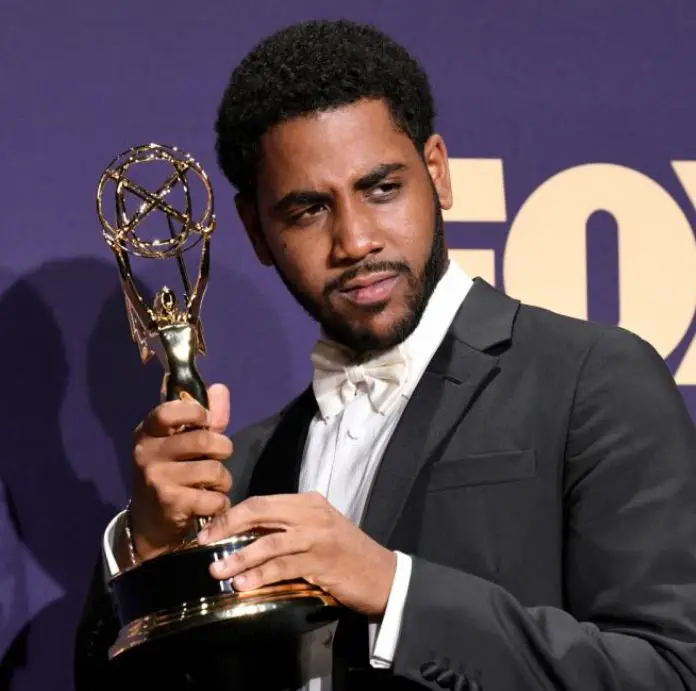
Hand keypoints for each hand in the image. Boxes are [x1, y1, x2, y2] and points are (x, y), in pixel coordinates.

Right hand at [128, 383, 233, 561]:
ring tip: (215, 485)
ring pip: (213, 470)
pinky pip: (214, 498)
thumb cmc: (172, 473)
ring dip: (224, 480)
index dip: (197, 413)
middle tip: (219, 458)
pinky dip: (220, 502)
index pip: (170, 410)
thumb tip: (220, 388)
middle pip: (204, 441)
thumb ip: (206, 418)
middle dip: (223, 449)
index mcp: (148, 432)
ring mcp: (157, 478)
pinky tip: (211, 504)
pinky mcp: (170, 504)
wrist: (149, 523)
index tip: (206, 422)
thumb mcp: (182, 443)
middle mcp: (147, 452)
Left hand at [197, 492, 396, 615]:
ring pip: (269, 542)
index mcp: (308, 501)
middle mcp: (312, 513)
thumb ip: (289, 526)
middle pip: (261, 512)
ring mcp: (318, 537)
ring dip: (239, 557)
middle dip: (228, 527)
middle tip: (203, 544)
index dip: (232, 514)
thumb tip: (246, 535)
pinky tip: (244, 585)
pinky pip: (284, 567)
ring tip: (217, 571)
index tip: (209, 529)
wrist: (384, 574)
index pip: (262, 501)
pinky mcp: (322, 562)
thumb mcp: (319, 529)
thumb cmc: (347, 553)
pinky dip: (261, 575)